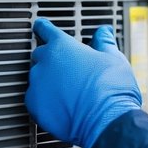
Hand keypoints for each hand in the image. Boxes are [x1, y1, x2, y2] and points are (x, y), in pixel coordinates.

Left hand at [25, 19, 141, 147]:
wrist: (107, 121)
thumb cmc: (112, 90)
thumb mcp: (114, 58)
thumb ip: (104, 42)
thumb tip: (103, 32)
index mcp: (63, 46)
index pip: (46, 29)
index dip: (43, 27)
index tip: (40, 26)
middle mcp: (46, 62)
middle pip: (40, 54)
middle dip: (51, 59)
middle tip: (67, 69)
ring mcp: (37, 84)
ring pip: (37, 78)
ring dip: (47, 80)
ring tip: (66, 91)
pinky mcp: (34, 105)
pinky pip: (34, 98)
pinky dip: (44, 100)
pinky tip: (60, 105)